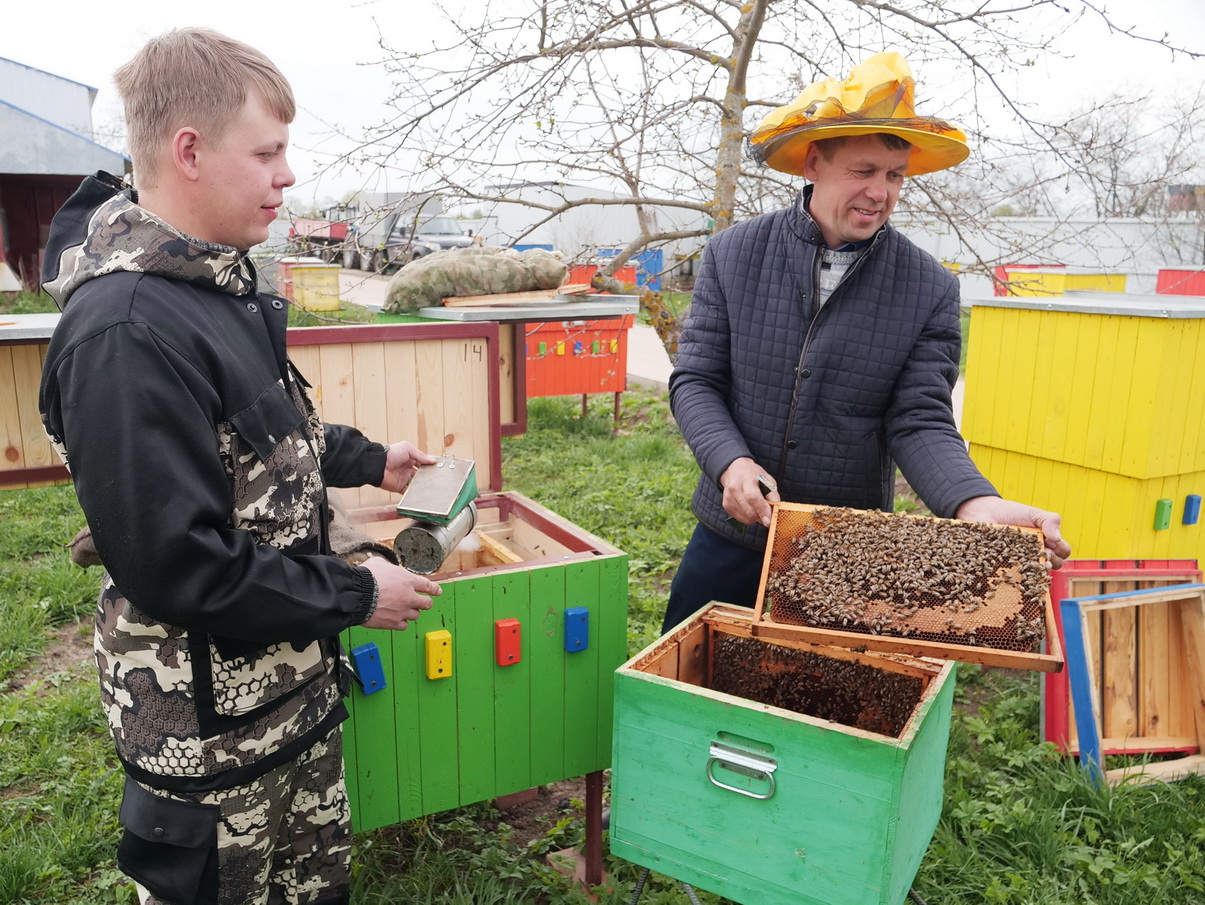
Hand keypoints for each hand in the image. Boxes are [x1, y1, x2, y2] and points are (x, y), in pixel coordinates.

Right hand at [359, 555, 441, 630]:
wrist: (357, 595)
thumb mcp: (379, 564)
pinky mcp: (393, 623)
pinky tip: (396, 619)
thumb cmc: (366, 577)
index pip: (428, 585)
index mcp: (408, 581)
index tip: (437, 591)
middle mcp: (409, 597)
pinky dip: (401, 623)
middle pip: (427, 603)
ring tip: (403, 610)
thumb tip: (386, 567)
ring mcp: (402, 611)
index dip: (434, 589)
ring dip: (411, 612)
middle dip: (426, 602)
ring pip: (416, 615)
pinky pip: (404, 625)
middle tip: (423, 603)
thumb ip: (388, 567)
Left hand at [379, 441, 436, 493]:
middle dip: (427, 476)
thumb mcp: (407, 449)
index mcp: (410, 459)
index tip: (437, 468)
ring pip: (416, 483)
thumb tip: (432, 461)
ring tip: (430, 485)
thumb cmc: (391, 454)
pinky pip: (409, 491)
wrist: (378, 465)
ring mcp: (404, 478)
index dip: (429, 465)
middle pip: (421, 474)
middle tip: (436, 478)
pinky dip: (414, 493)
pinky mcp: (400, 487)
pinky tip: (421, 492)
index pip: (422, 463)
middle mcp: (407, 469)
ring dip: (422, 484)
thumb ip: (420, 455)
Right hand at [719, 457, 780, 527]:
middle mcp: (734, 488)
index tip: (769, 521)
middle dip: (761, 516)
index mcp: (746, 478)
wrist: (736, 470)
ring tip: (758, 507)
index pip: (752, 497)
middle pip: (749, 510)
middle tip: (768, 514)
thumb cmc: (754, 476)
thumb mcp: (767, 480)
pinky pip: (741, 519)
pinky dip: (749, 518)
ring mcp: (728, 497)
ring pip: (746, 517)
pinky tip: (751, 508)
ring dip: (756, 517)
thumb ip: (773, 496)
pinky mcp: (726, 505)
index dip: (761, 509)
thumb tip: (776, 511)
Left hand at [955, 495, 1071, 568]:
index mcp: (1048, 543)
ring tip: (1032, 565)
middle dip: (1052, 561)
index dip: (1061, 550)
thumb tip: (1057, 538)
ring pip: (1036, 575)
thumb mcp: (1034, 513)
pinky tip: (1013, 571)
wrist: (986, 513)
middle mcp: (1038, 556)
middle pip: (1054, 565)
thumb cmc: (1013, 513)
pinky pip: (1014, 578)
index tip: (1053, 544)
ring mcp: (1023, 564)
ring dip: (1037, 572)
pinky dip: (1016, 577)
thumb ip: (1049, 520)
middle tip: (1044, 555)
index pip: (1063, 552)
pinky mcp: (1007, 568)